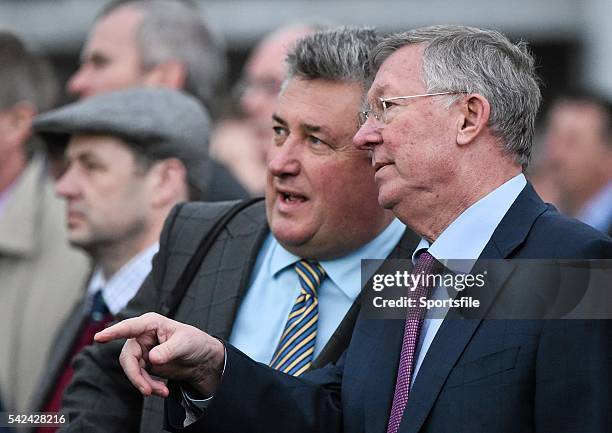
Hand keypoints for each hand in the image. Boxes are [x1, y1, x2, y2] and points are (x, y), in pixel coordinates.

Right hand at [94, 312, 224, 397]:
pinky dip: (148, 386)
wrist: (202, 359)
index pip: (129, 327)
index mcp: (150, 323)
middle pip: (127, 357)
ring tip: (161, 391)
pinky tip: (161, 390)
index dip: (113, 332)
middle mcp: (142, 336)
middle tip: (146, 390)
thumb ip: (168, 350)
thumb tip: (151, 359)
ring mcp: (142, 351)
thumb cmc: (195, 342)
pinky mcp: (145, 364)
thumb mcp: (185, 343)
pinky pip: (139, 377)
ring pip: (132, 370)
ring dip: (144, 383)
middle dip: (135, 375)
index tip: (99, 337)